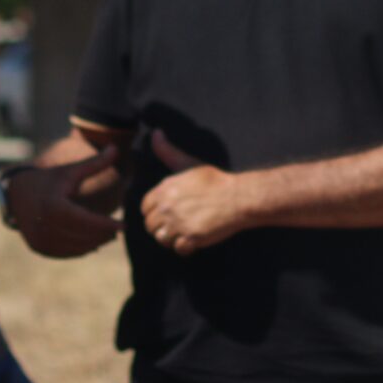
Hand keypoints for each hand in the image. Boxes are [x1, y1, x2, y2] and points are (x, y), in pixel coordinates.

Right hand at [6, 149, 124, 257]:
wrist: (17, 194)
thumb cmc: (49, 180)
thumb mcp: (70, 171)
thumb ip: (95, 163)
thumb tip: (116, 147)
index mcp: (54, 207)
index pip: (87, 222)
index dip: (108, 225)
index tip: (124, 225)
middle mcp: (45, 226)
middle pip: (84, 236)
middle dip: (104, 234)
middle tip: (118, 230)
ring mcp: (40, 240)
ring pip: (77, 247)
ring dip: (95, 243)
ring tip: (109, 235)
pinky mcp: (39, 248)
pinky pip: (66, 252)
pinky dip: (82, 248)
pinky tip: (93, 242)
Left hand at [141, 133, 254, 255]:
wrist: (237, 197)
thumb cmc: (214, 180)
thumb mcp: (188, 163)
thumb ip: (167, 151)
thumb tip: (155, 132)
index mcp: (164, 189)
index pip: (145, 208)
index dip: (155, 211)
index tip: (168, 211)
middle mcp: (168, 208)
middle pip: (150, 226)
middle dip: (162, 226)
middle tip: (177, 223)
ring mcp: (179, 224)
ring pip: (162, 239)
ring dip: (171, 238)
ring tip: (184, 231)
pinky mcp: (191, 238)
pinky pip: (178, 249)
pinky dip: (185, 247)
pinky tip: (193, 239)